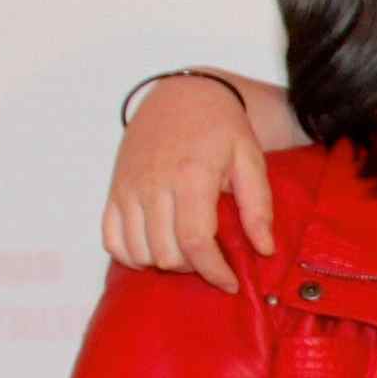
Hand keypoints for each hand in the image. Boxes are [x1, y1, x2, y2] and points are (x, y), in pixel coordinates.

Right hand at [107, 73, 273, 288]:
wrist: (182, 95)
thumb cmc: (220, 128)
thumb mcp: (250, 160)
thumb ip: (258, 207)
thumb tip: (265, 249)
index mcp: (190, 176)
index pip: (195, 241)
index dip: (214, 271)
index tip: (231, 283)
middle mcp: (152, 184)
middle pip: (165, 252)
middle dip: (193, 268)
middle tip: (212, 260)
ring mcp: (128, 187)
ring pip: (138, 251)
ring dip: (164, 263)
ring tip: (187, 253)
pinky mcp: (114, 190)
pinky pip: (111, 239)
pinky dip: (131, 254)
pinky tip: (155, 250)